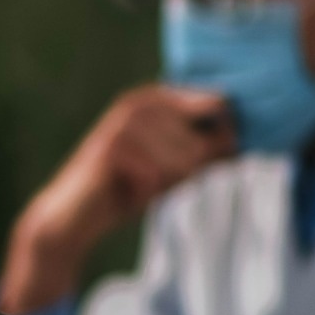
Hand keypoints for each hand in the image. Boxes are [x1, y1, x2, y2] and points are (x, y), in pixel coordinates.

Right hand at [0, 85, 234, 314]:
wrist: (73, 216)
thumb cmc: (128, 189)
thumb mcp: (174, 168)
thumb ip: (206, 152)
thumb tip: (241, 141)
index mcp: (155, 97)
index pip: (218, 105)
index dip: (222, 138)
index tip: (202, 161)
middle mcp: (139, 102)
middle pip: (203, 142)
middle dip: (187, 171)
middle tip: (152, 178)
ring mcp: (123, 123)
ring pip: (184, 162)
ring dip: (167, 184)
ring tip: (139, 184)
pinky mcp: (111, 147)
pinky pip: (158, 178)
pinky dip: (147, 194)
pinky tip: (125, 192)